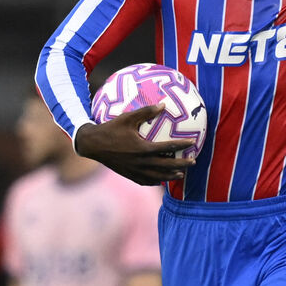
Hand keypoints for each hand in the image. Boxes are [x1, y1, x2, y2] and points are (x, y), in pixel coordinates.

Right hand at [74, 106, 196, 186]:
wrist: (92, 145)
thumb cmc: (110, 129)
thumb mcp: (128, 117)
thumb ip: (146, 111)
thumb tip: (163, 104)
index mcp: (143, 148)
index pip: (168, 148)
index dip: (182, 146)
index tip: (193, 143)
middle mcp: (141, 162)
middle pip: (167, 166)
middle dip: (182, 165)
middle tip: (193, 161)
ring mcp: (135, 171)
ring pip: (158, 177)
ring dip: (171, 176)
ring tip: (181, 174)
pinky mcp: (129, 175)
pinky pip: (146, 181)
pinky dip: (156, 181)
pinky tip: (161, 180)